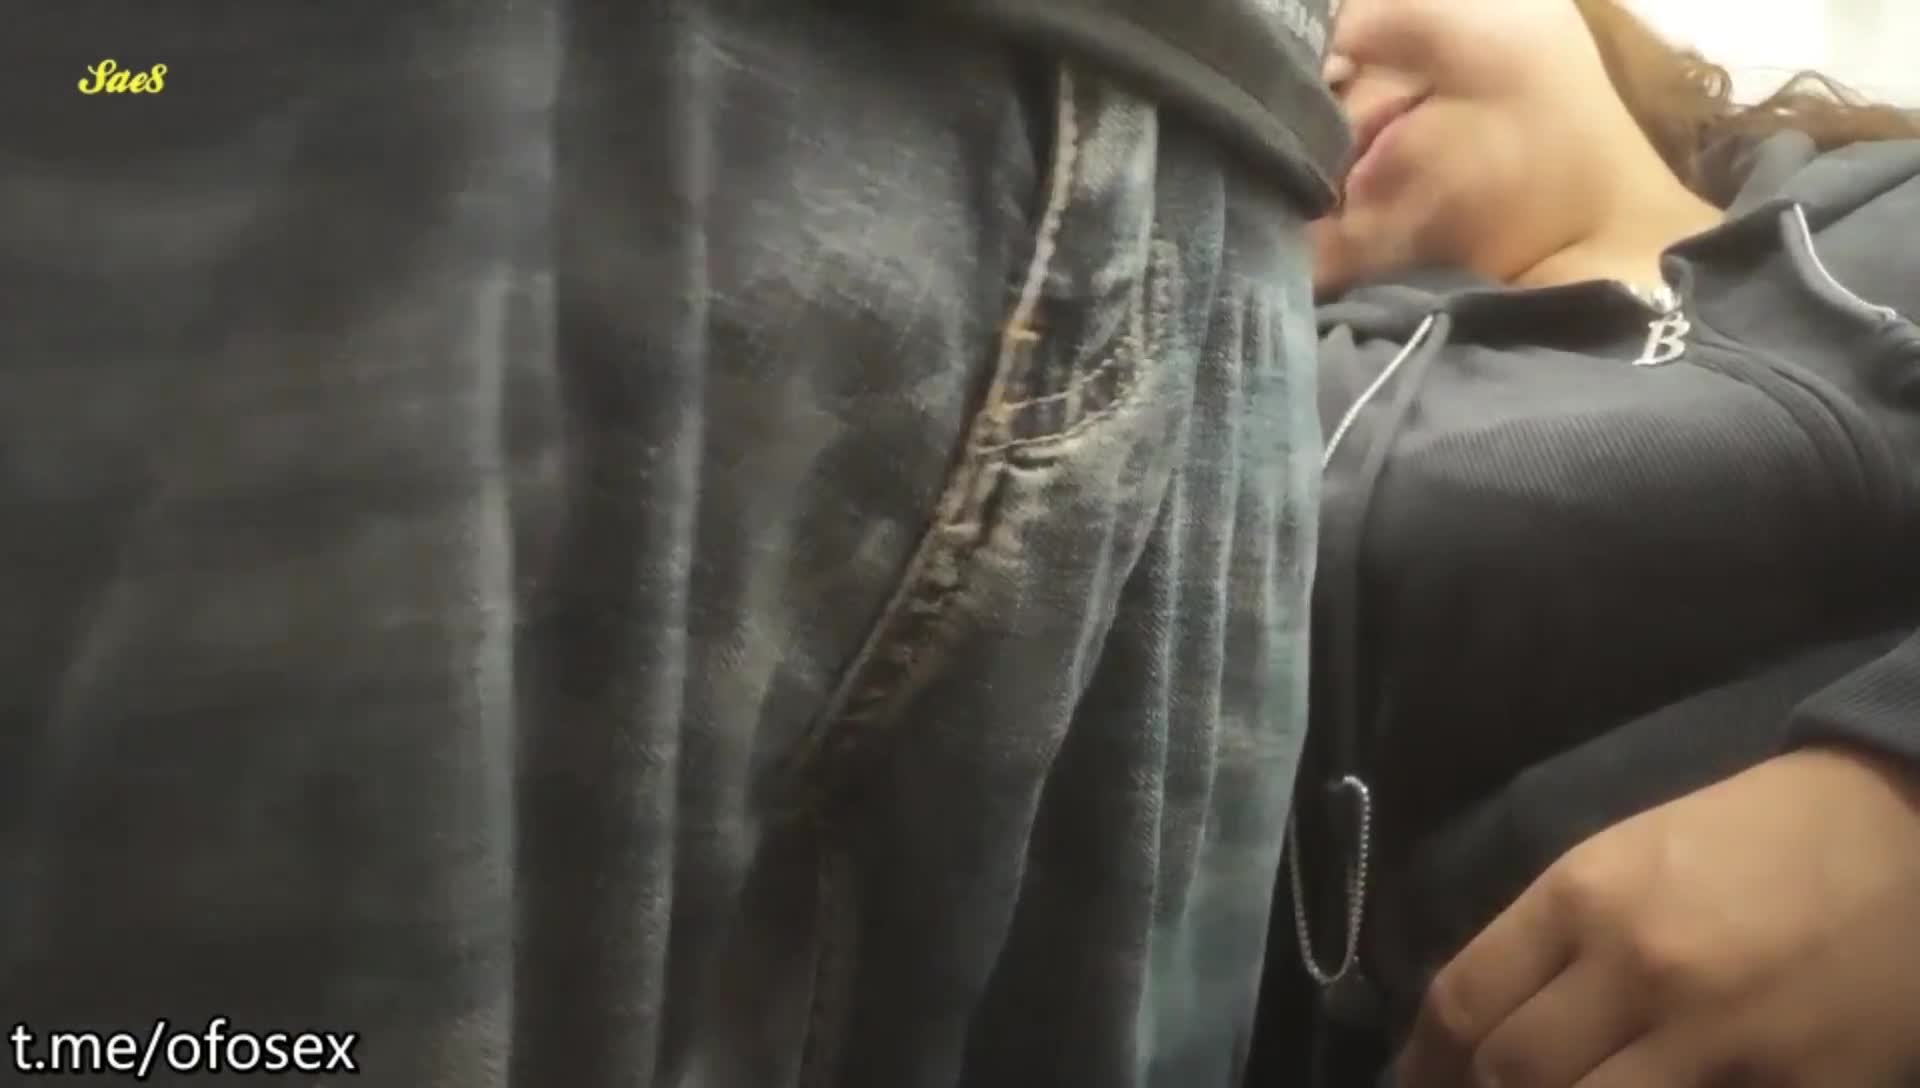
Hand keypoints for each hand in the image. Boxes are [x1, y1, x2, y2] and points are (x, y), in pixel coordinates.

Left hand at [1393, 746, 1919, 1087]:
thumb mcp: (1625, 859)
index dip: (1420, 1065)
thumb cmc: (1751, 839)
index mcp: (1585, 896)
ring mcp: (1725, 1037)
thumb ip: (1549, 940)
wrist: (1903, 825)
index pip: (1461, 1003)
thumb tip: (1473, 1025)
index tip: (1410, 1084)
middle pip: (1511, 1074)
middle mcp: (1641, 967)